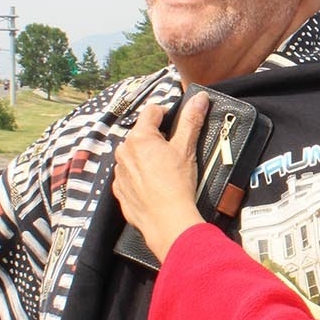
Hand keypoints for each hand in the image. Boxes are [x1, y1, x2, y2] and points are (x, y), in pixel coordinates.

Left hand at [113, 94, 207, 262]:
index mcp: (139, 137)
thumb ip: (191, 120)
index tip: (176, 125)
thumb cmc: (176, 185)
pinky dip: (140, 175)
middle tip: (174, 152)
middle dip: (157, 138)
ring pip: (134, 154)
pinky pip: (129, 174)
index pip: (152, 111)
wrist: (167, 220)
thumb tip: (199, 99)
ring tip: (165, 171)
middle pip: (142, 133)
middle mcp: (124, 151)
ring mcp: (119, 171)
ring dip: (147, 157)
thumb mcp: (187, 148)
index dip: (167, 114)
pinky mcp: (119, 189)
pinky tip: (155, 184)